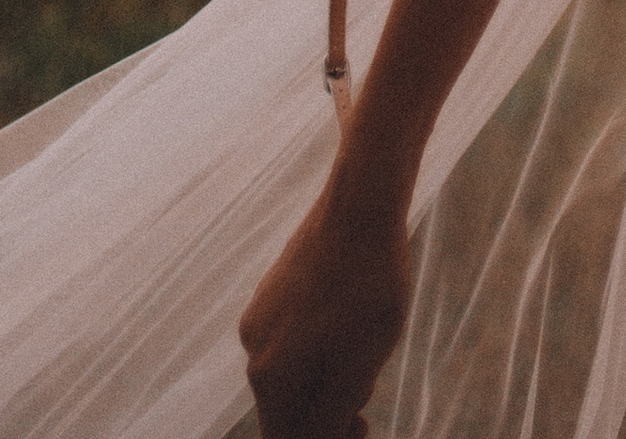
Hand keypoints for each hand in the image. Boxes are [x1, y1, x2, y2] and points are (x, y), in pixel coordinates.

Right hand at [239, 169, 410, 438]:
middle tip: (367, 395)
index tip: (361, 425)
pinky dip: (313, 349)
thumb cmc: (370, 293)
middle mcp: (254, 353)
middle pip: (285, 412)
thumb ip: (331, 416)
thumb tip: (317, 436)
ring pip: (287, 376)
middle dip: (325, 414)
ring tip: (362, 350)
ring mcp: (258, 319)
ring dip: (322, 382)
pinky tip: (344, 322)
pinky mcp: (267, 294)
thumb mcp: (360, 370)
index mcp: (273, 381)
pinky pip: (286, 342)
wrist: (360, 209)